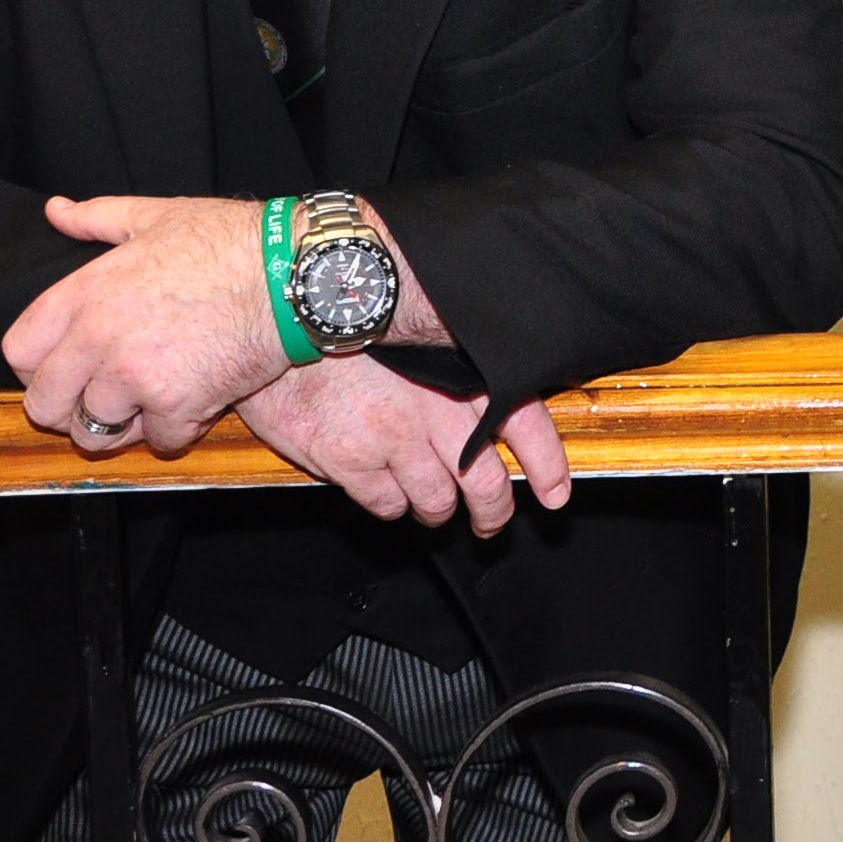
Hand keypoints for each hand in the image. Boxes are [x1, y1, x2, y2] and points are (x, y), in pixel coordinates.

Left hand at [5, 195, 280, 454]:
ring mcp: (136, 377)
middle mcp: (99, 339)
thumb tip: (56, 210)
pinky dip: (178, 431)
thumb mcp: (157, 216)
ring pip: (95, 433)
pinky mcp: (180, 406)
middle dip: (70, 409)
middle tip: (103, 400)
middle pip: (45, 405)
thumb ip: (97, 218)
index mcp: (85, 293)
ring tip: (150, 405)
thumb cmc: (231, 240)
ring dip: (122, 426)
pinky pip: (160, 442)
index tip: (63, 368)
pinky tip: (196, 404)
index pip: (18, 351)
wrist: (295, 270)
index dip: (36, 366)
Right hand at [233, 353, 573, 532]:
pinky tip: (388, 491)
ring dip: (438, 511)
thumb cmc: (355, 319)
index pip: (525, 424)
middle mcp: (436, 410)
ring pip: (437, 503)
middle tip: (492, 524)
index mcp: (462, 373)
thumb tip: (494, 394)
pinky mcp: (351, 462)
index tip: (556, 495)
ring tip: (435, 507)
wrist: (286, 317)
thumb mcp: (421, 332)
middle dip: (494, 512)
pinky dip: (392, 506)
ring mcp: (393, 440)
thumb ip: (458, 364)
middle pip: (485, 483)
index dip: (548, 466)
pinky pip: (387, 505)